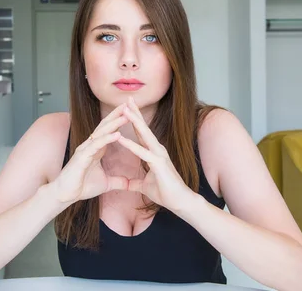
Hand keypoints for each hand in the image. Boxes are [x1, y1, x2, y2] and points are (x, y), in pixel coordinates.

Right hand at [52, 103, 129, 203]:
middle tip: (128, 103)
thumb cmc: (81, 187)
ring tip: (126, 114)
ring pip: (101, 132)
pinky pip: (96, 145)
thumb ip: (118, 181)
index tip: (130, 111)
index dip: (118, 120)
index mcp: (96, 149)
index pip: (109, 130)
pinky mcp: (82, 156)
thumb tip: (130, 184)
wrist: (64, 195)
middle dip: (116, 114)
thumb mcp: (106, 184)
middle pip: (105, 126)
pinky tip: (118, 134)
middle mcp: (90, 145)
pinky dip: (107, 139)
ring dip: (114, 123)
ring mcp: (85, 149)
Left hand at [117, 96, 195, 212]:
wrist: (180, 203)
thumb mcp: (144, 186)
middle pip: (143, 128)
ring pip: (144, 135)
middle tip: (127, 98)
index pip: (141, 133)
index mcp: (153, 152)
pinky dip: (131, 145)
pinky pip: (142, 152)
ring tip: (125, 109)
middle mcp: (157, 150)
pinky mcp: (159, 164)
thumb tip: (125, 184)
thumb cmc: (165, 193)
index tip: (127, 107)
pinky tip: (120, 138)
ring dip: (134, 122)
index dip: (134, 120)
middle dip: (135, 113)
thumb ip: (134, 183)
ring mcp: (159, 155)